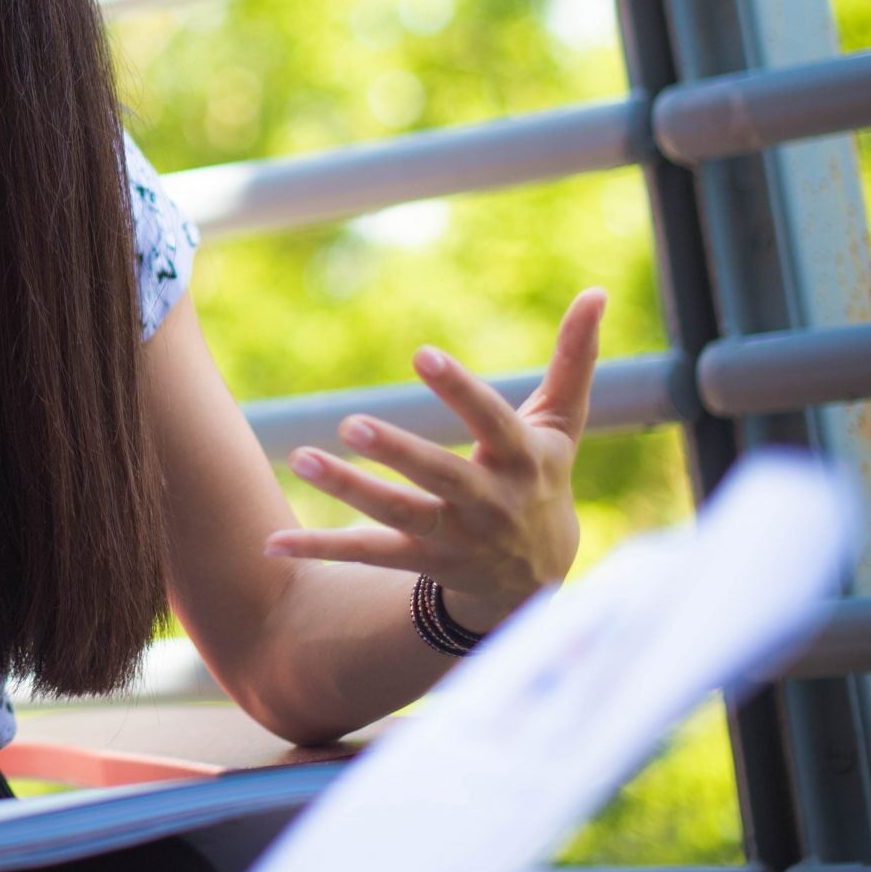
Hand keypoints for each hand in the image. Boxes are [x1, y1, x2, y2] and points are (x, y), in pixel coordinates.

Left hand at [263, 288, 607, 632]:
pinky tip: (272, 543)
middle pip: (440, 474)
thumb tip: (598, 291)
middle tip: (349, 424)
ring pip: (396, 515)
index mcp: (522, 458)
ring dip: (347, 490)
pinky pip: (365, 555)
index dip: (460, 389)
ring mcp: (454, 538)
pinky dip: (318, 549)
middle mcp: (488, 501)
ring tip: (298, 458)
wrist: (539, 580)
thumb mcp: (563, 424)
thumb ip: (575, 358)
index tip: (422, 353)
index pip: (493, 419)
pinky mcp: (421, 563)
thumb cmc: (543, 477)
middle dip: (397, 451)